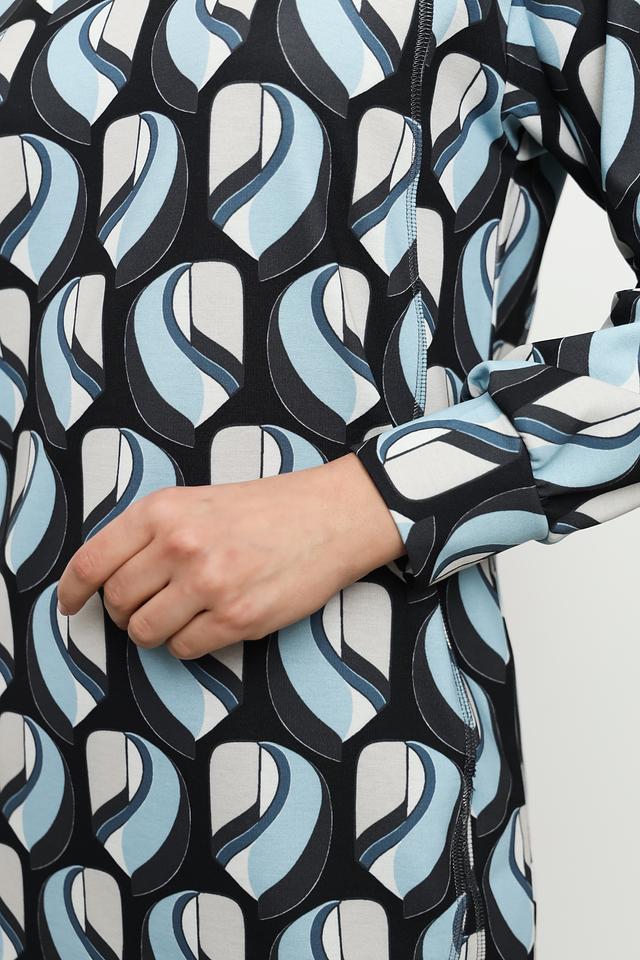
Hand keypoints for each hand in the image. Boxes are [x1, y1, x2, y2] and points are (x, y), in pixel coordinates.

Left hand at [55, 453, 405, 657]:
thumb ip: (151, 532)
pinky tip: (211, 622)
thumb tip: (106, 578)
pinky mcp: (236, 618)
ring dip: (156, 631)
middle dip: (124, 612)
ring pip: (145, 632)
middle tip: (146, 606)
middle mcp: (180, 545)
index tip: (71, 605)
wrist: (329, 516)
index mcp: (163, 511)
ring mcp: (208, 584)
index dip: (73, 591)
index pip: (92, 562)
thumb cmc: (265, 509)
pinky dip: (188, 643)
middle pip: (117, 602)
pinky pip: (184, 649)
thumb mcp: (197, 500)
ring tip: (182, 615)